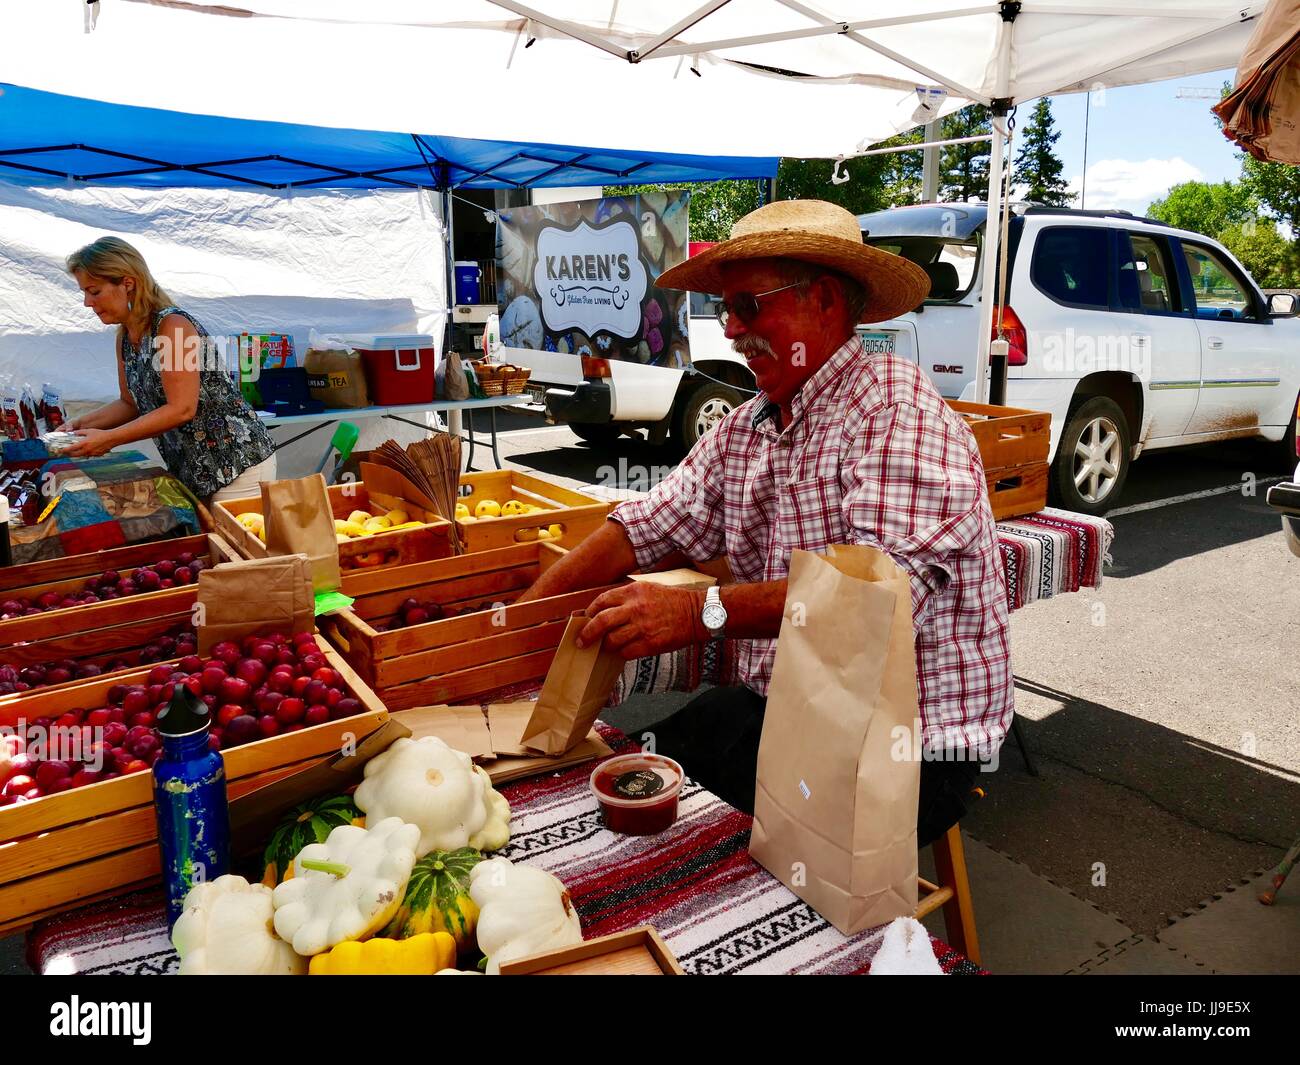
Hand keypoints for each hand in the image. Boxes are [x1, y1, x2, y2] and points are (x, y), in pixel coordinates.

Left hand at [62, 428, 115, 456]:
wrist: (111, 439)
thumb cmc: (101, 434)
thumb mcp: (89, 431)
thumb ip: (79, 432)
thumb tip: (73, 433)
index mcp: (84, 444)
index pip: (72, 448)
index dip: (65, 450)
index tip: (61, 450)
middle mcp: (87, 450)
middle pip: (75, 455)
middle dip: (69, 454)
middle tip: (66, 453)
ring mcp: (92, 453)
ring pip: (81, 456)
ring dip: (77, 454)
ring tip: (74, 452)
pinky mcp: (97, 455)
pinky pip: (89, 455)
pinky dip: (85, 454)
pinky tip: (86, 450)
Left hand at [577, 583, 705, 659]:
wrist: (697, 613)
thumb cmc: (672, 601)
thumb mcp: (648, 589)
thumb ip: (627, 598)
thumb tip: (605, 611)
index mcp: (633, 591)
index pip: (602, 601)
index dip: (590, 612)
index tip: (585, 620)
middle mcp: (635, 608)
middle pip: (601, 621)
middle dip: (587, 633)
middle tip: (581, 641)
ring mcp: (643, 627)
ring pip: (612, 641)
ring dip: (606, 646)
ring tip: (606, 647)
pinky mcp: (651, 644)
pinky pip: (627, 652)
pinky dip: (621, 653)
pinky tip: (623, 651)